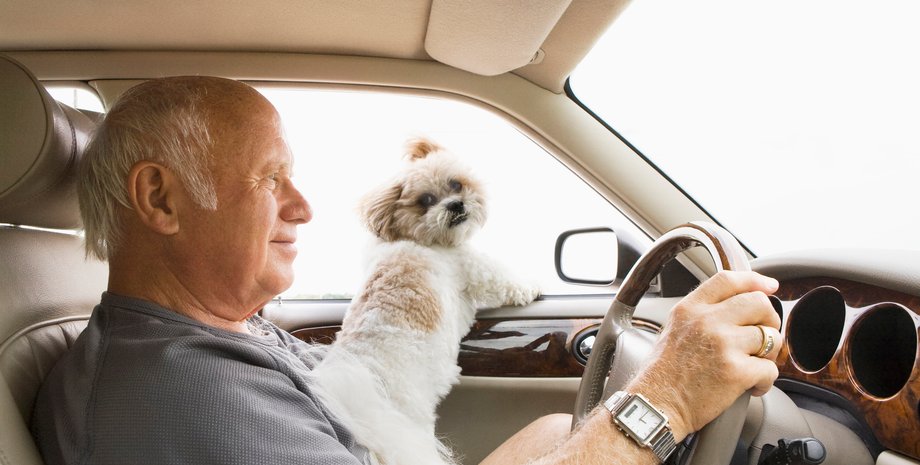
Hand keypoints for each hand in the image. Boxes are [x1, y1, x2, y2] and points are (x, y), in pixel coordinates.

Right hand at [627, 271, 782, 439]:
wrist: (656, 405)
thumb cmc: (663, 373)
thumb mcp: (675, 329)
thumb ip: (702, 314)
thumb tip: (736, 307)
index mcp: (690, 308)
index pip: (728, 280)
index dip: (754, 281)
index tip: (769, 286)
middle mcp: (707, 321)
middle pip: (758, 303)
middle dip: (769, 320)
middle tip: (764, 336)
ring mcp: (723, 344)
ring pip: (770, 337)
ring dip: (767, 354)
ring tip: (752, 365)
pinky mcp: (736, 371)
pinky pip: (770, 369)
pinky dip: (765, 381)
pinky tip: (750, 386)